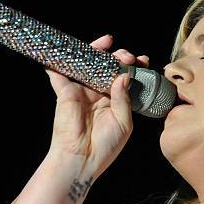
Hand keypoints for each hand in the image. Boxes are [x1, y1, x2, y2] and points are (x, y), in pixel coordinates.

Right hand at [46, 34, 148, 179]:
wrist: (83, 159)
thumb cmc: (105, 145)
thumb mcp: (124, 121)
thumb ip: (124, 98)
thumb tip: (124, 76)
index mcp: (115, 99)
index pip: (124, 76)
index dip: (133, 66)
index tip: (143, 60)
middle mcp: (98, 92)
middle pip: (107, 66)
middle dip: (118, 56)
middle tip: (127, 57)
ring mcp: (82, 90)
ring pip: (87, 63)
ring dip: (96, 50)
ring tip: (107, 44)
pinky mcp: (65, 92)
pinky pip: (60, 72)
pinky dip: (61, 58)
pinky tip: (68, 47)